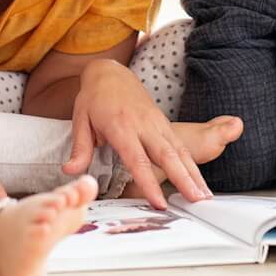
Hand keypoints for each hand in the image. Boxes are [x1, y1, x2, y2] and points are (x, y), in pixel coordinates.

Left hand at [62, 59, 209, 208]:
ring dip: (194, 174)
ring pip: (179, 150)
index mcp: (121, 126)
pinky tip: (200, 181)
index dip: (149, 182)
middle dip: (183, 179)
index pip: (137, 159)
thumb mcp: (80, 120)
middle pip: (167, 155)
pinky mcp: (163, 122)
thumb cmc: (94, 98)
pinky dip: (192, 163)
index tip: (160, 203)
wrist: (110, 72)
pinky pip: (180, 144)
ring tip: (205, 196)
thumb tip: (70, 172)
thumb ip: (80, 148)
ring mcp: (156, 122)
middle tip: (196, 201)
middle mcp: (143, 125)